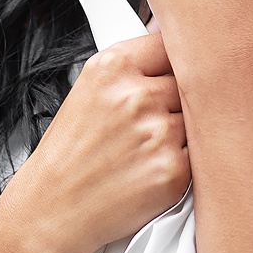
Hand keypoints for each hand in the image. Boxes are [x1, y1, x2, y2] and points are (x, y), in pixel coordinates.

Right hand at [0, 32, 187, 252]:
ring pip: (200, 119)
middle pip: (192, 82)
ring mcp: (158, 133)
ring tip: (147, 149)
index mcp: (113, 67)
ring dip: (184, 133)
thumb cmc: (69, 153)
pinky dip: (182, 163)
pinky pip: (200, 155)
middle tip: (155, 121)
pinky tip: (152, 169)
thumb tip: (177, 48)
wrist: (52, 208)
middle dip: (179, 101)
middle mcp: (136, 96)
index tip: (180, 70)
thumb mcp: (90, 91)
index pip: (172, 43)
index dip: (178, 61)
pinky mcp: (174, 171)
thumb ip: (133, 69)